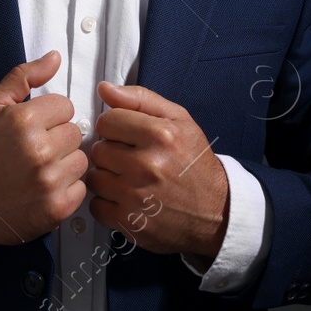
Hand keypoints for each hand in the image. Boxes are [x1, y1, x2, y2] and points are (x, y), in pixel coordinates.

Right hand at [0, 50, 87, 248]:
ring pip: (80, 161)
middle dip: (56, 138)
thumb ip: (24, 77)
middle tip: (32, 150)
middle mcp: (40, 151)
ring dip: (64, 164)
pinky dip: (65, 190)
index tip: (32, 127)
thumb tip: (54, 58)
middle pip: (74, 133)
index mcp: (24, 121)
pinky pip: (80, 190)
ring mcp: (49, 182)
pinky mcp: (55, 209)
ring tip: (37, 170)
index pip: (65, 107)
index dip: (48, 116)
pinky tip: (42, 188)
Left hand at [85, 81, 227, 256]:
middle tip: (132, 160)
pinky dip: (108, 203)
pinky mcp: (128, 222)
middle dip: (112, 153)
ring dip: (107, 178)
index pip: (107, 121)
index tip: (128, 137)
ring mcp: (135, 195)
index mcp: (160, 134)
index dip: (116, 128)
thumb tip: (104, 88)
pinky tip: (126, 200)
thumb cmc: (194, 163)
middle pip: (98, 150)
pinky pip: (96, 205)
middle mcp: (147, 165)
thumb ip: (140, 100)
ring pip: (94, 178)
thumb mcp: (179, 120)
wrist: (216, 211)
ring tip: (129, 180)